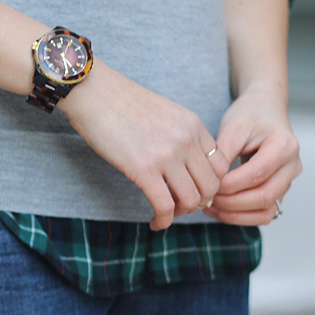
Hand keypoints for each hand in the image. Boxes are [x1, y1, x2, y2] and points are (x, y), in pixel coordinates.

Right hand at [61, 60, 228, 230]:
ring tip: (166, 214)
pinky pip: (165, 206)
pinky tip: (154, 222)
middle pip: (211, 186)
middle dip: (198, 203)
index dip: (211, 185)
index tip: (193, 191)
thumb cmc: (121, 103)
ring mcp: (166, 154)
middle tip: (180, 207)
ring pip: (191, 200)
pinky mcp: (143, 169)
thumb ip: (180, 136)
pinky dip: (163, 221)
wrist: (93, 91)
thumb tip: (184, 169)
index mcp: (193, 124)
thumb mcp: (164, 113)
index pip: (221, 165)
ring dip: (181, 214)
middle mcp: (186, 139)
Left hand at [204, 83, 300, 225]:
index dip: (230, 185)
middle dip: (231, 203)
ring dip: (236, 214)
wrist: (264, 109)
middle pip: (264, 196)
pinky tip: (220, 210)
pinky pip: (264, 213)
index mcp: (284, 146)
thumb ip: (223, 153)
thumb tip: (212, 181)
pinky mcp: (279, 191)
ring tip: (211, 207)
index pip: (257, 174)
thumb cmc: (249, 115)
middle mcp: (292, 166)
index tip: (208, 185)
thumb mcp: (233, 127)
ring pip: (266, 211)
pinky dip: (241, 217)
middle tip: (207, 199)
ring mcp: (288, 181)